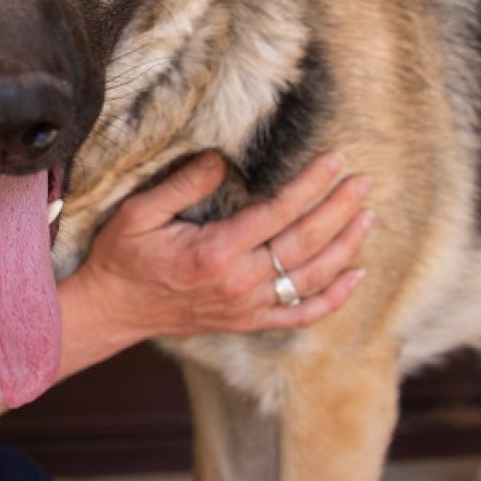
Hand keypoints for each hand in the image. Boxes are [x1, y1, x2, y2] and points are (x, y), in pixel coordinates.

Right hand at [70, 151, 370, 346]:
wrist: (113, 310)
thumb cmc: (123, 257)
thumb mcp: (139, 213)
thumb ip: (182, 185)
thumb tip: (218, 158)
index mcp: (216, 251)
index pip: (278, 213)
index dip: (311, 185)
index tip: (334, 161)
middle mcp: (239, 282)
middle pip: (305, 243)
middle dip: (339, 209)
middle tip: (364, 182)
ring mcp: (247, 306)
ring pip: (311, 278)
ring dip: (345, 247)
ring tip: (367, 217)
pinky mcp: (247, 322)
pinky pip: (300, 315)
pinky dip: (333, 298)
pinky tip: (355, 275)